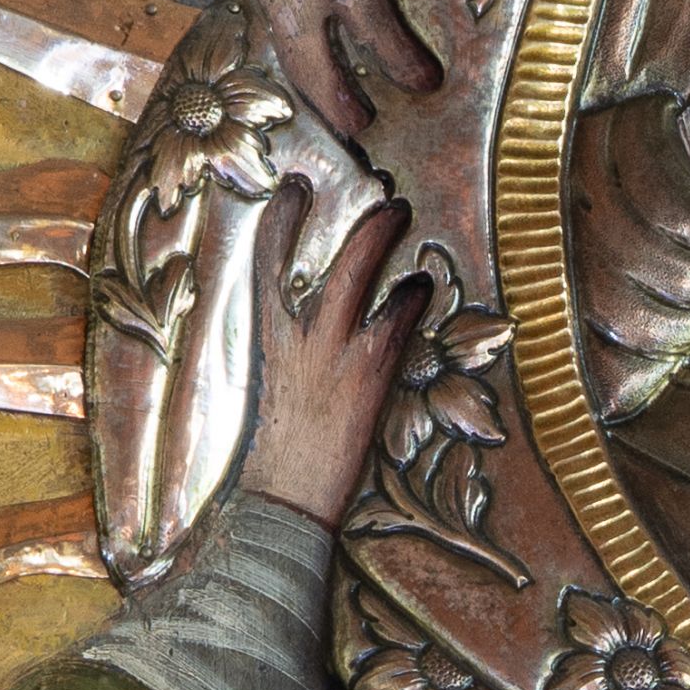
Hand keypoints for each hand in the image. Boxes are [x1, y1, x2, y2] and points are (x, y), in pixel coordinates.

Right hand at [241, 176, 418, 517]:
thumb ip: (298, 355)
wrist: (286, 499)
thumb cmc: (283, 458)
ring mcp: (336, 352)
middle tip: (387, 201)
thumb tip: (322, 333)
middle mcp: (302, 338)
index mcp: (272, 342)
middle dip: (363, 225)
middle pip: (331, 262)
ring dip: (387, 241)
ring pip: (362, 275)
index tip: (292, 190)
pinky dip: (412, 297)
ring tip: (405, 220)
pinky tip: (423, 287)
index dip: (279, 222)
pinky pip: (395, 319)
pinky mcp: (367, 374)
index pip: (266, 266)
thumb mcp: (281, 393)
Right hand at [246, 0, 436, 140]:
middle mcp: (305, 4)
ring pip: (295, 61)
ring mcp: (278, 3)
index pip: (376, 30)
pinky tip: (303, 70)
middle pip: (318, 66)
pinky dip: (295, 64)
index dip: (401, 59)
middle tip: (358, 126)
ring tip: (328, 113)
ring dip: (313, 90)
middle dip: (337, 98)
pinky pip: (281, 42)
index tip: (427, 84)